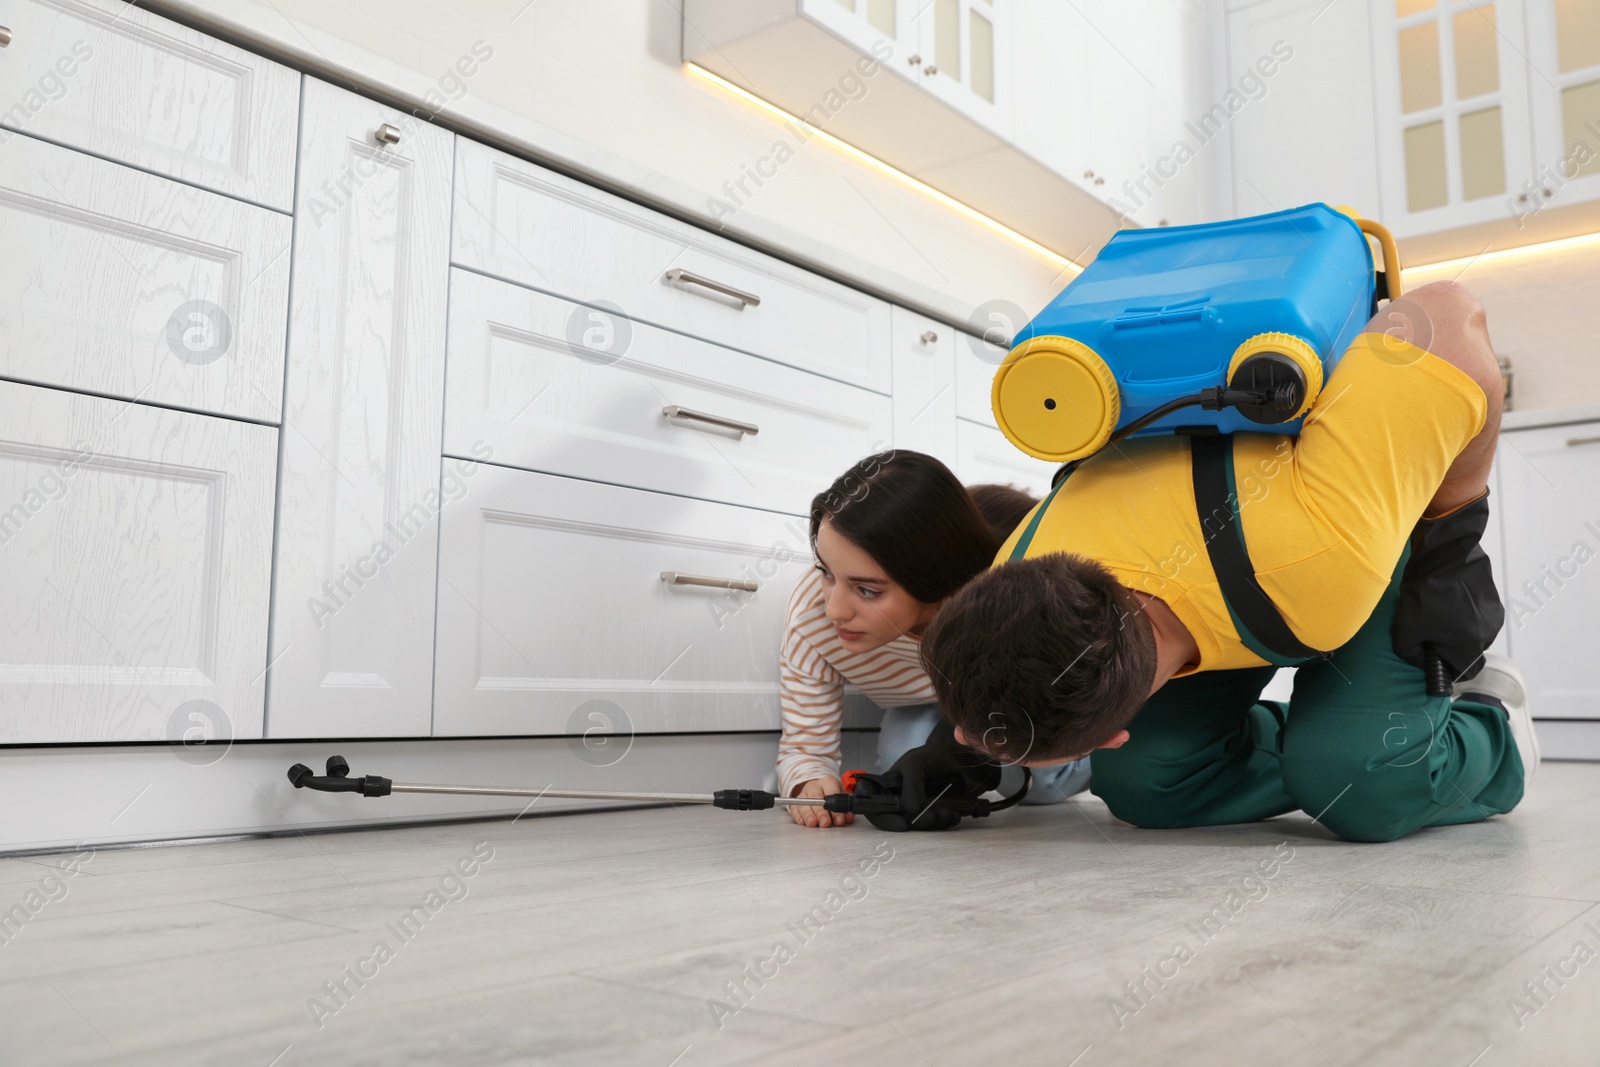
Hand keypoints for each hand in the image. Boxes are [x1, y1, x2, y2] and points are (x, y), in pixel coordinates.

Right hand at [787, 776, 853, 827]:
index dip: (835, 808)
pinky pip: (795, 809)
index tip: (839, 819)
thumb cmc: (830, 793)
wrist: (817, 788)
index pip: (831, 792)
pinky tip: (803, 822)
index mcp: (828, 782)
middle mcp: (814, 786)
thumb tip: (848, 818)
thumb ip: (846, 808)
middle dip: (821, 812)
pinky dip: (798, 816)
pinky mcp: (795, 803)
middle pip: (816, 798)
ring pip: (804, 803)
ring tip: (813, 823)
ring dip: (808, 815)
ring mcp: (803, 794)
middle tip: (825, 823)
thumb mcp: (841, 796)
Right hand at [867, 719, 1001, 831]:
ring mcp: (915, 809)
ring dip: (930, 823)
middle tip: (927, 817)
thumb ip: (911, 783)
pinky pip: (933, 826)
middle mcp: (898, 801)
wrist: (957, 758)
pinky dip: (943, 823)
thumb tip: (911, 808)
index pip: (872, 805)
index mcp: (886, 788)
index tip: (893, 818)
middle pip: (894, 820)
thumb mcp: (916, 763)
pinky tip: (952, 814)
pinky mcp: (931, 815)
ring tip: (945, 812)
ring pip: (915, 826)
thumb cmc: (930, 756)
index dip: (877, 814)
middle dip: (910, 822)